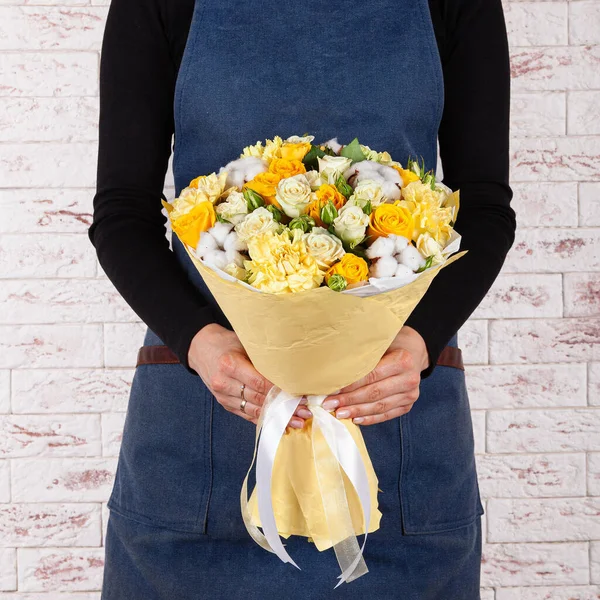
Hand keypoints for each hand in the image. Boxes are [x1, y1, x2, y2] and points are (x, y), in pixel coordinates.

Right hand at [188, 324, 307, 427]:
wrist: (201, 349)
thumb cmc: (228, 342)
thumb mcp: (244, 342)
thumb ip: (263, 356)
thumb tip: (291, 368)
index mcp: (230, 364)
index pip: (260, 383)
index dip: (281, 392)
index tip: (300, 397)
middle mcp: (224, 383)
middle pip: (259, 399)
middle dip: (284, 408)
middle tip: (306, 412)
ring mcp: (223, 396)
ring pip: (254, 410)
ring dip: (277, 418)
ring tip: (298, 422)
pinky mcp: (225, 404)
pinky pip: (247, 414)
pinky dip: (265, 419)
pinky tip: (281, 424)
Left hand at [321, 326, 429, 425]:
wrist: (414, 351)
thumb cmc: (391, 344)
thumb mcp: (380, 342)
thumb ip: (364, 354)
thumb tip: (334, 367)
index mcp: (403, 360)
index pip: (371, 375)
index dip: (351, 384)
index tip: (332, 389)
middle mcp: (409, 379)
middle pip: (374, 393)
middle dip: (349, 400)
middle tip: (329, 404)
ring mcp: (410, 394)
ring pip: (379, 406)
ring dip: (357, 412)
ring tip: (339, 413)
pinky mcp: (407, 405)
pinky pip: (386, 414)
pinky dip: (369, 418)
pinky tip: (355, 419)